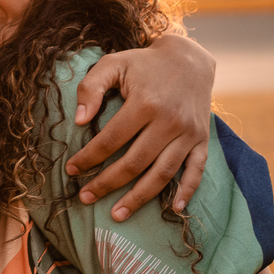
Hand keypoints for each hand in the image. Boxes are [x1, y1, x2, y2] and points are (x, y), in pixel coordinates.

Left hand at [69, 35, 215, 220]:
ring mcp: (188, 133)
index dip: (88, 158)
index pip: (110, 139)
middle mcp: (169, 121)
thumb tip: (79, 120)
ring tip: (117, 214)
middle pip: (134, 162)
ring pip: (162, 173)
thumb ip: (92, 87)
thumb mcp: (113, 63)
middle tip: (85, 198)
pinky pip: (196, 170)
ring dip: (139, 197)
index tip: (71, 170)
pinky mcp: (202, 139)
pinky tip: (173, 208)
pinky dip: (187, 190)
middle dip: (106, 184)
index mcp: (145, 102)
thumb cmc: (144, 63)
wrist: (189, 59)